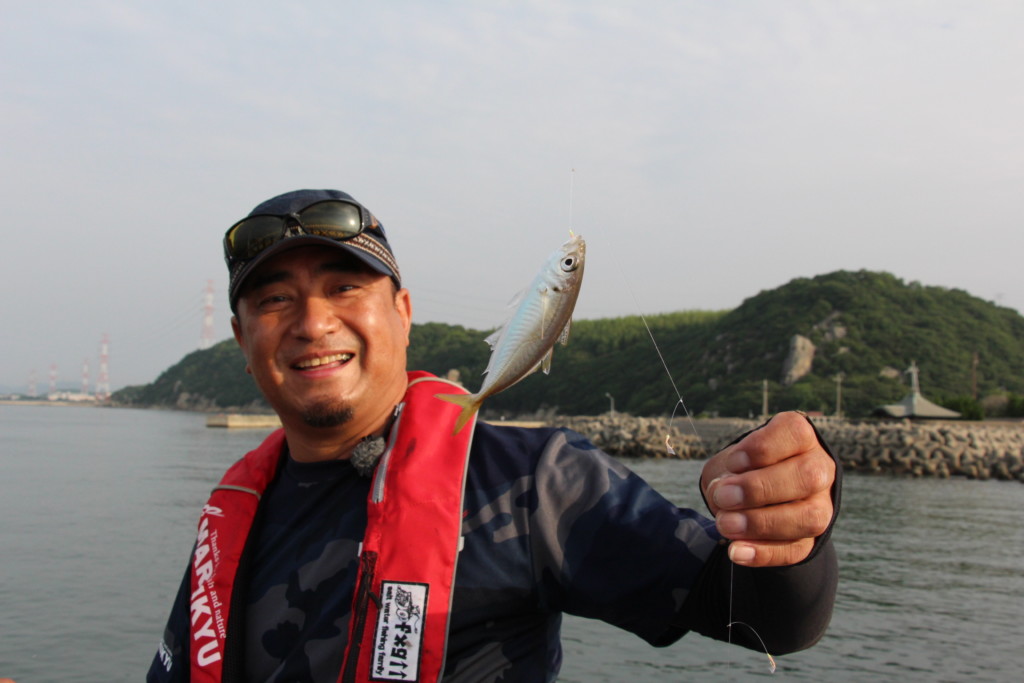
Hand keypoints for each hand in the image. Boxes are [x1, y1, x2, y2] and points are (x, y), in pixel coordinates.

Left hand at [701, 412, 834, 567]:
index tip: (733, 463)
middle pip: (807, 476)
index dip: (762, 449)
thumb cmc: (743, 468)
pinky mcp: (812, 539)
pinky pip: (797, 549)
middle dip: (759, 489)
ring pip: (808, 517)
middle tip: (723, 496)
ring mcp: (821, 505)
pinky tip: (736, 551)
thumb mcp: (730, 461)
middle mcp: (819, 469)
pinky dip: (764, 553)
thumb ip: (726, 473)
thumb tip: (724, 494)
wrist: (758, 496)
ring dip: (761, 523)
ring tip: (725, 525)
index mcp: (801, 439)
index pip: (795, 434)